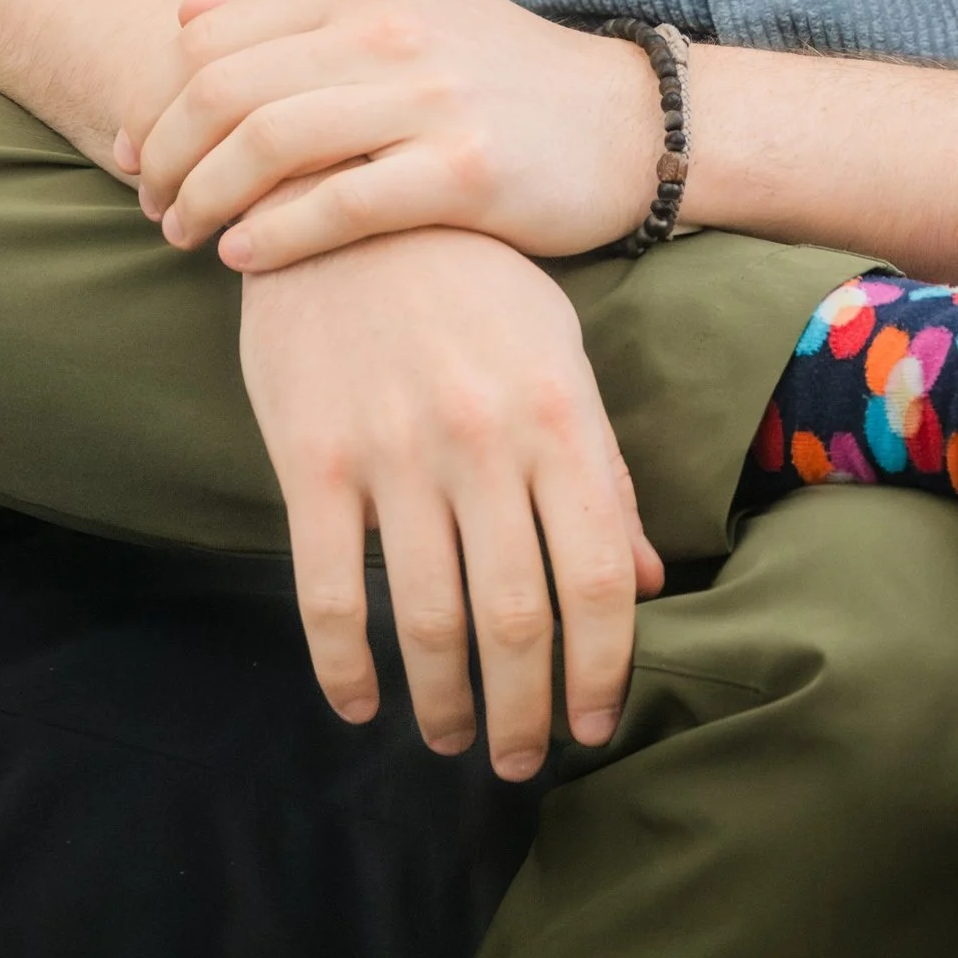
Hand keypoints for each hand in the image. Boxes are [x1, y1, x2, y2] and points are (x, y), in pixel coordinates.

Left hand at [116, 0, 661, 270]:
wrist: (626, 122)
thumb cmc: (498, 74)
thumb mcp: (405, 7)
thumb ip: (297, 3)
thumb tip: (187, 11)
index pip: (213, 37)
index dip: (154, 100)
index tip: (132, 151)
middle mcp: (390, 30)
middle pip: (225, 91)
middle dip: (165, 155)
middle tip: (149, 205)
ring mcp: (428, 97)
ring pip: (267, 145)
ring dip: (204, 200)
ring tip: (185, 236)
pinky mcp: (465, 170)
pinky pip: (341, 206)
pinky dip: (275, 235)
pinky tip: (245, 257)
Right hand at [238, 226, 664, 777]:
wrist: (344, 198)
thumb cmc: (469, 277)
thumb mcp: (555, 348)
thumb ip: (600, 465)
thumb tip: (646, 579)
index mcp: (557, 413)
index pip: (600, 575)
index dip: (604, 668)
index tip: (595, 722)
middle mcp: (482, 440)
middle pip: (516, 617)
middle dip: (525, 711)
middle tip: (519, 759)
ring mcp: (392, 451)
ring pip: (425, 620)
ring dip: (444, 703)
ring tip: (453, 735)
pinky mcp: (312, 457)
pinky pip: (326, 592)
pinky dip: (344, 669)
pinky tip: (360, 705)